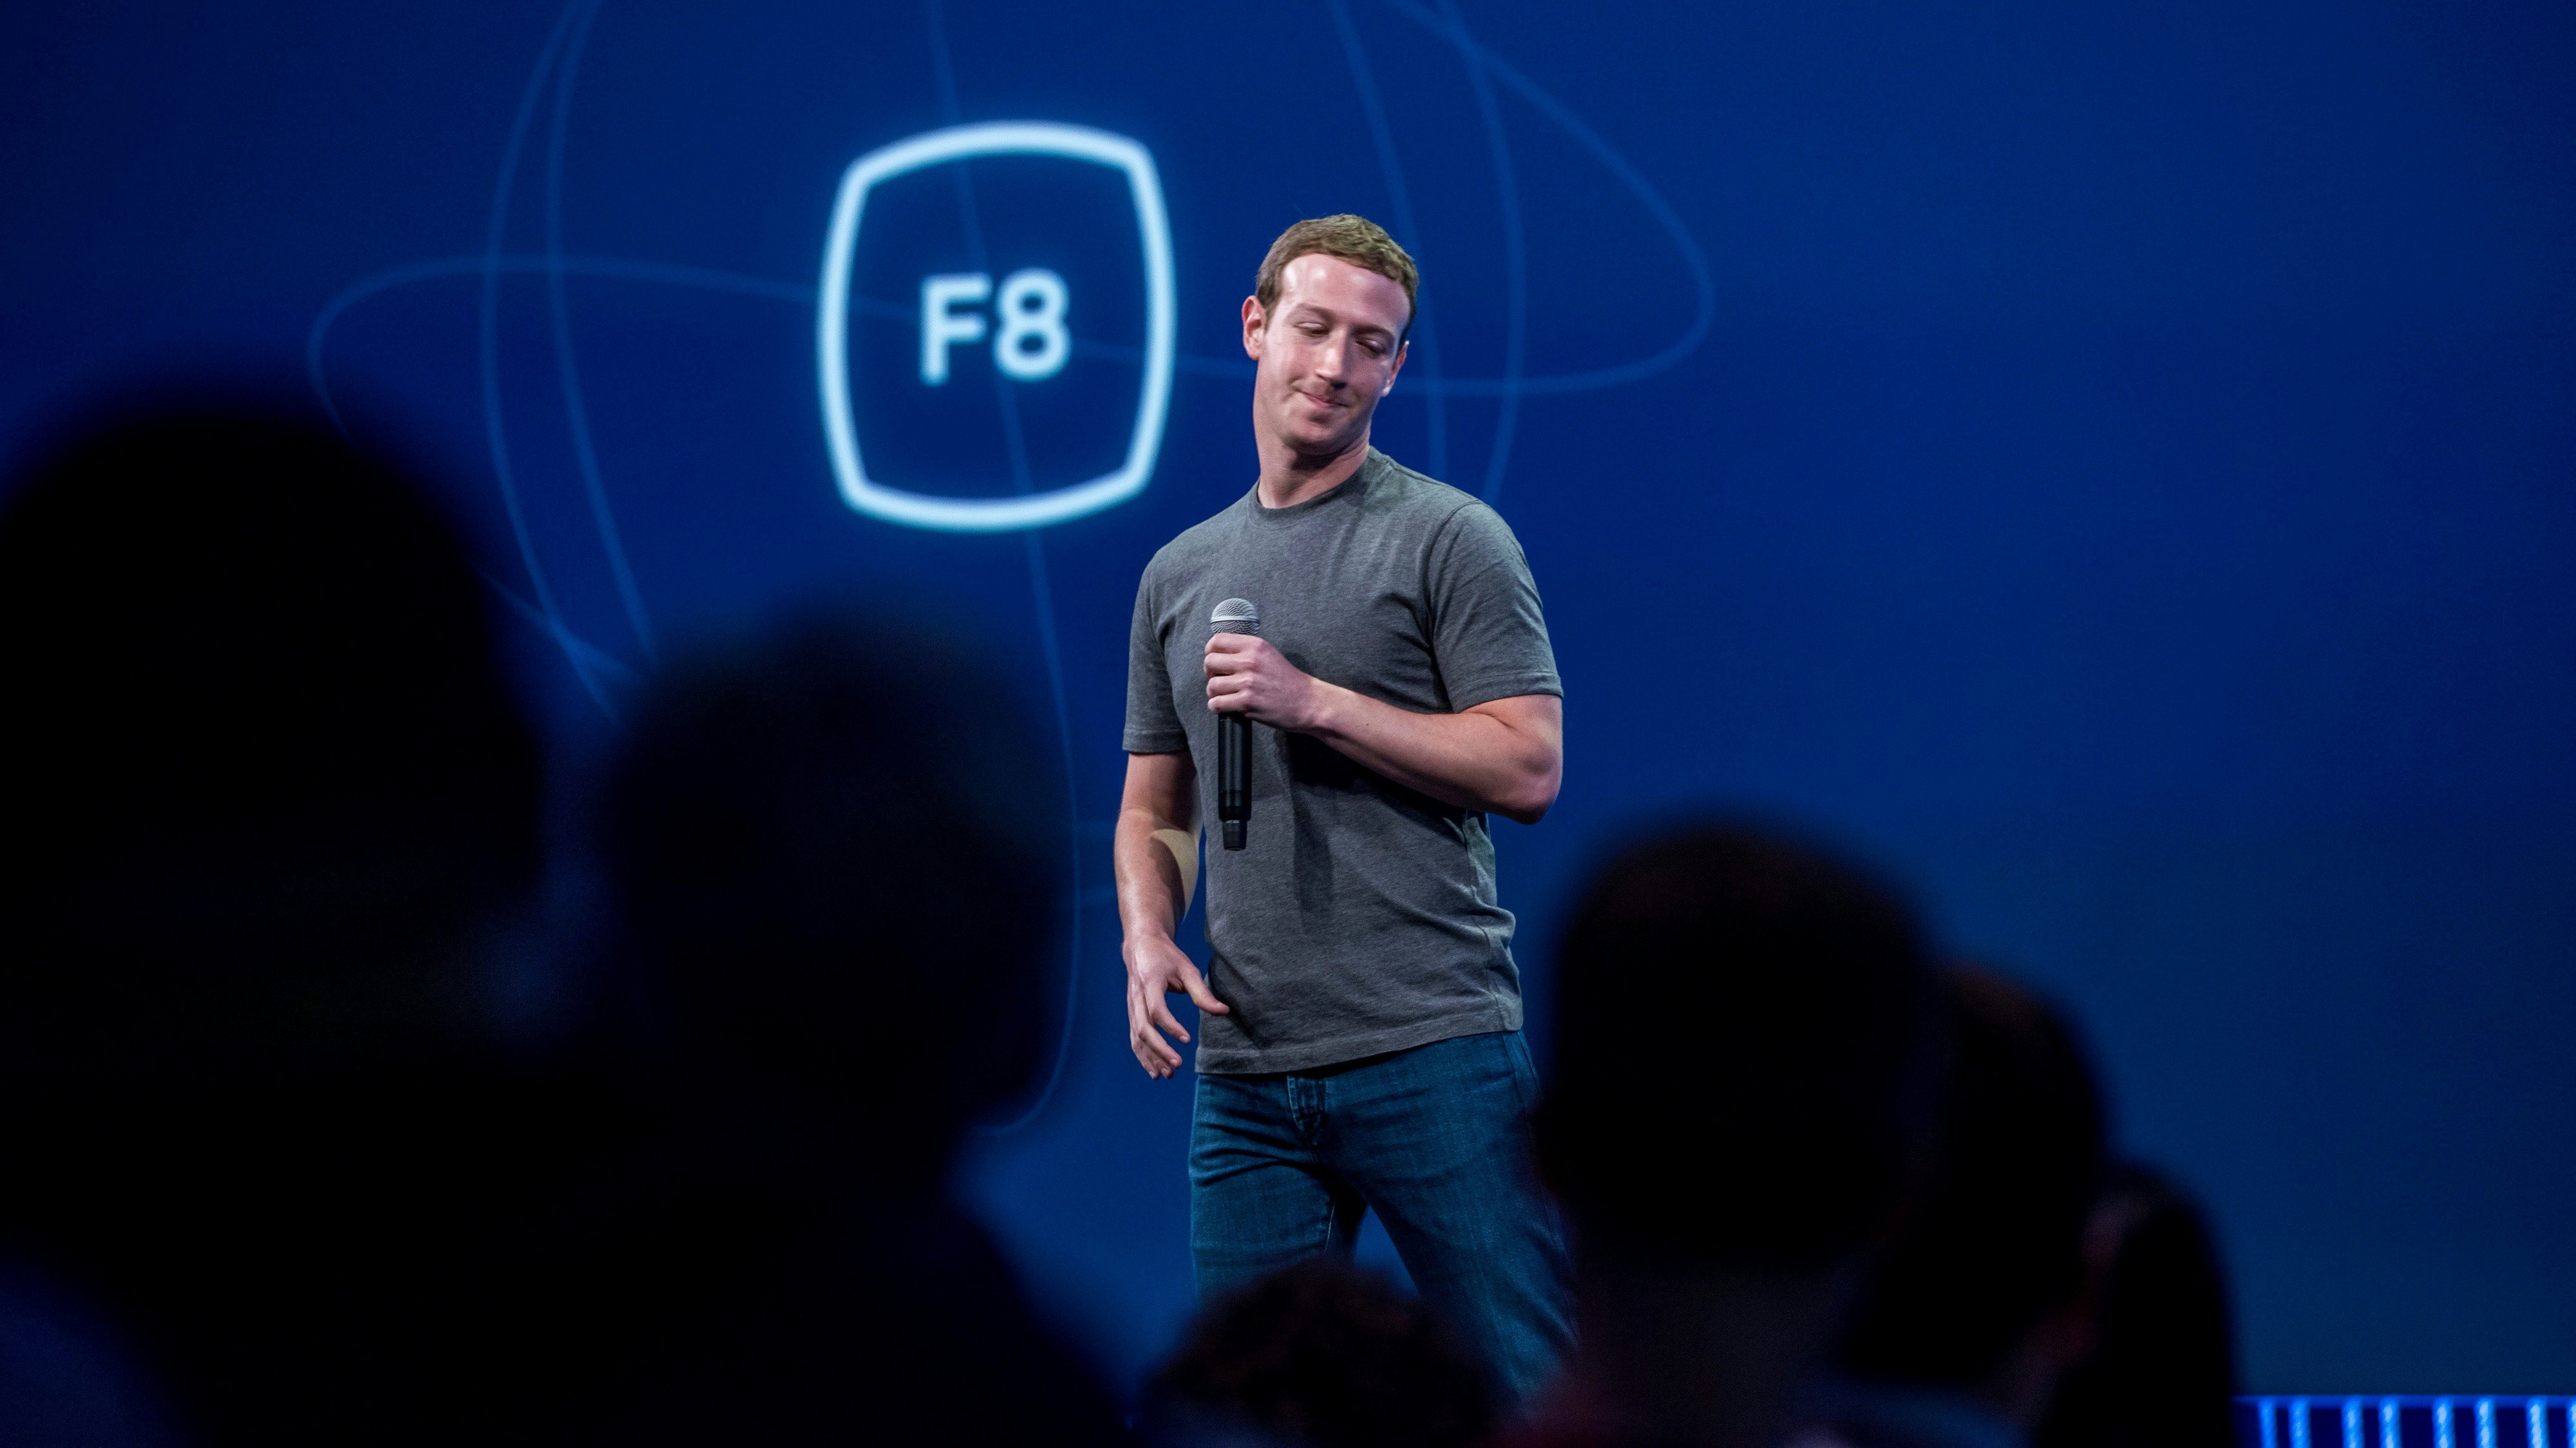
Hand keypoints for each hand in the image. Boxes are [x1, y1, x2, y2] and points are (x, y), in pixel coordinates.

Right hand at [1124, 932, 1228, 1078]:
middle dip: (1159, 1049)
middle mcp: (1136, 996)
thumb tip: (1224, 1012)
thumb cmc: (1166, 956)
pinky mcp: (1132, 1013)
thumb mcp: (1186, 969)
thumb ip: (1202, 993)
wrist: (1140, 945)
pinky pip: (1134, 1038)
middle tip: (1177, 1065)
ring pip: (1137, 1036)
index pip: (1156, 1009)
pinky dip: (1143, 1056)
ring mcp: (1131, 1006)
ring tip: (1168, 1075)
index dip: (1171, 1026)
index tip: (1187, 1040)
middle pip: (1143, 1027)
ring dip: (1151, 1057)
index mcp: (1149, 982)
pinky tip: (1154, 1071)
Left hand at [1205, 634, 1330, 731]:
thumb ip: (1246, 652)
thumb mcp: (1269, 655)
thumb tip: (1219, 655)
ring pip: (1211, 686)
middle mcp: (1250, 660)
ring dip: (1214, 693)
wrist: (1308, 702)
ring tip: (1226, 696)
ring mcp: (1248, 681)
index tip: (1216, 662)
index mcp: (1255, 645)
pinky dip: (1217, 707)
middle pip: (1210, 662)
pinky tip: (1227, 706)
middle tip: (1221, 680)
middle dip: (1210, 674)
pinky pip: (1217, 703)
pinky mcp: (1247, 701)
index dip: (1211, 653)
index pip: (1217, 641)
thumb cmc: (1288, 681)